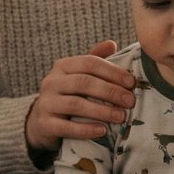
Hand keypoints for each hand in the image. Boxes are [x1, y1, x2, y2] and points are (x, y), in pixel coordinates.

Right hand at [25, 40, 137, 154]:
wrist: (42, 121)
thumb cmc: (68, 95)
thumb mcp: (79, 75)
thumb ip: (95, 60)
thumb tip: (111, 43)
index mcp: (63, 66)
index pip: (90, 63)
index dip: (113, 72)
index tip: (131, 83)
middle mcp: (51, 82)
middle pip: (84, 82)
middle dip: (111, 91)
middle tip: (130, 101)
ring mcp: (46, 103)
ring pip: (76, 104)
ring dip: (102, 111)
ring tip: (121, 117)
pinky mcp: (44, 124)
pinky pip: (66, 127)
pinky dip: (86, 129)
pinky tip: (103, 131)